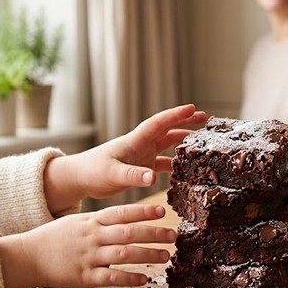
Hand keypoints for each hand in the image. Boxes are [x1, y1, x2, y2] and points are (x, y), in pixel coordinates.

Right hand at [0, 204, 174, 287]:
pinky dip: (128, 278)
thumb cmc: (55, 238)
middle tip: (173, 235)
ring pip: (123, 254)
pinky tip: (143, 279)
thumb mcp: (77, 222)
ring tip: (166, 256)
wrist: (28, 256)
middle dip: (153, 233)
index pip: (121, 213)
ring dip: (147, 255)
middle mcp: (92, 237)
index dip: (143, 211)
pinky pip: (110, 277)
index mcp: (91, 222)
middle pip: (128, 232)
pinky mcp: (84, 276)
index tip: (162, 211)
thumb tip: (127, 218)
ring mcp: (88, 257)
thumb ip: (101, 220)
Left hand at [44, 104, 206, 212]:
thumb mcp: (113, 174)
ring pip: (168, 147)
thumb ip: (133, 176)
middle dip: (186, 124)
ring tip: (201, 145)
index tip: (193, 108)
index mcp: (135, 141)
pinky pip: (163, 165)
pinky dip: (175, 167)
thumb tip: (153, 178)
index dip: (176, 115)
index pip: (159, 123)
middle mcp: (141, 146)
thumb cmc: (93, 171)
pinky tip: (186, 173)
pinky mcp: (141, 169)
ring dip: (183, 145)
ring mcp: (142, 157)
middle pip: (168, 131)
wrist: (80, 179)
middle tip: (206, 119)